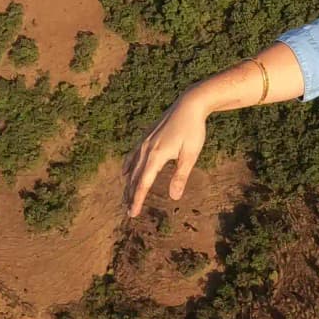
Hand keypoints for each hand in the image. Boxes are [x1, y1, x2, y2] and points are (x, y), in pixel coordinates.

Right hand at [123, 91, 209, 216]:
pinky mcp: (146, 137)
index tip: (133, 214)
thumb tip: (174, 197)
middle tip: (128, 212)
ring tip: (126, 197)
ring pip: (131, 167)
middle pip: (134, 178)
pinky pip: (132, 155)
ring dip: (128, 184)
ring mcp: (144, 142)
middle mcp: (146, 150)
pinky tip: (125, 173)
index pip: (143, 183)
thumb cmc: (193, 129)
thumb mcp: (190, 154)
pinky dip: (127, 167)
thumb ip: (181, 176)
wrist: (189, 104)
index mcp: (156, 156)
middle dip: (131, 195)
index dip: (137, 200)